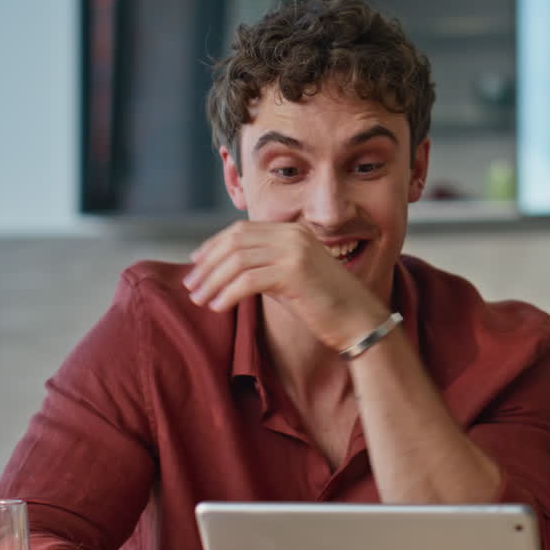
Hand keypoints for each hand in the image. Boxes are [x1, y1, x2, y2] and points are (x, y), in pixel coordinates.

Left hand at [182, 221, 386, 350]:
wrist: (358, 320)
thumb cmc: (324, 305)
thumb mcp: (290, 277)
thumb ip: (264, 266)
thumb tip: (226, 270)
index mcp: (292, 231)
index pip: (240, 230)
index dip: (212, 246)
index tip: (195, 265)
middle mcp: (293, 235)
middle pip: (234, 242)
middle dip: (207, 265)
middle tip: (191, 286)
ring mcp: (294, 252)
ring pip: (237, 261)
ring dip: (213, 281)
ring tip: (200, 300)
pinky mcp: (294, 273)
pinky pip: (248, 281)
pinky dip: (228, 294)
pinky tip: (219, 307)